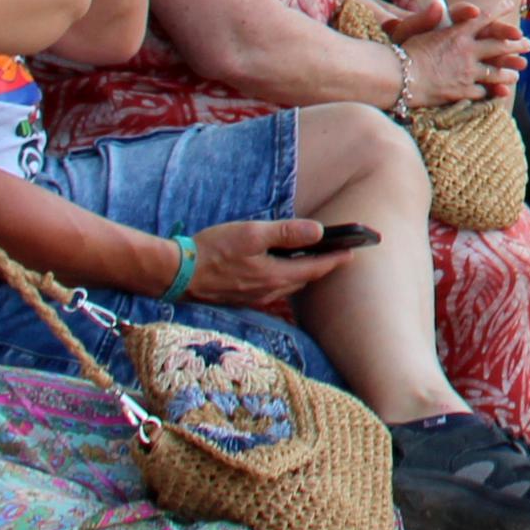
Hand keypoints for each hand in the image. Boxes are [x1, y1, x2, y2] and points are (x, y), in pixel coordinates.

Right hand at [184, 218, 346, 312]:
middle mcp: (268, 292)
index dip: (336, 260)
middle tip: (338, 254)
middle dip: (323, 267)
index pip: (316, 269)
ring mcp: (253, 297)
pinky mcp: (240, 297)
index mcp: (275, 276)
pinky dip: (284, 277)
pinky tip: (280, 267)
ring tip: (314, 259)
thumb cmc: (213, 250)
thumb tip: (318, 232)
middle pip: (304, 280)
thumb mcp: (252, 234)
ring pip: (288, 285)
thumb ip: (287, 233)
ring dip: (304, 273)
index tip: (354, 252)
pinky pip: (272, 288)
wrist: (175, 274)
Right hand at [391, 0, 527, 105]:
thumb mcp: (411, 30)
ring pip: (495, 71)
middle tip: (528, 44)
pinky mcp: (463, 91)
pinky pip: (482, 91)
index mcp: (457, 33)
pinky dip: (490, 91)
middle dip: (516, 44)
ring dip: (508, 72)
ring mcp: (467, 72)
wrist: (397, 78)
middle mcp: (467, 51)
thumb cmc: (401, 52)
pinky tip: (496, 92)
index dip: (497, 11)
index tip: (509, 4)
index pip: (483, 18)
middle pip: (499, 45)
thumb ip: (426, 17)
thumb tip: (437, 5)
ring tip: (516, 73)